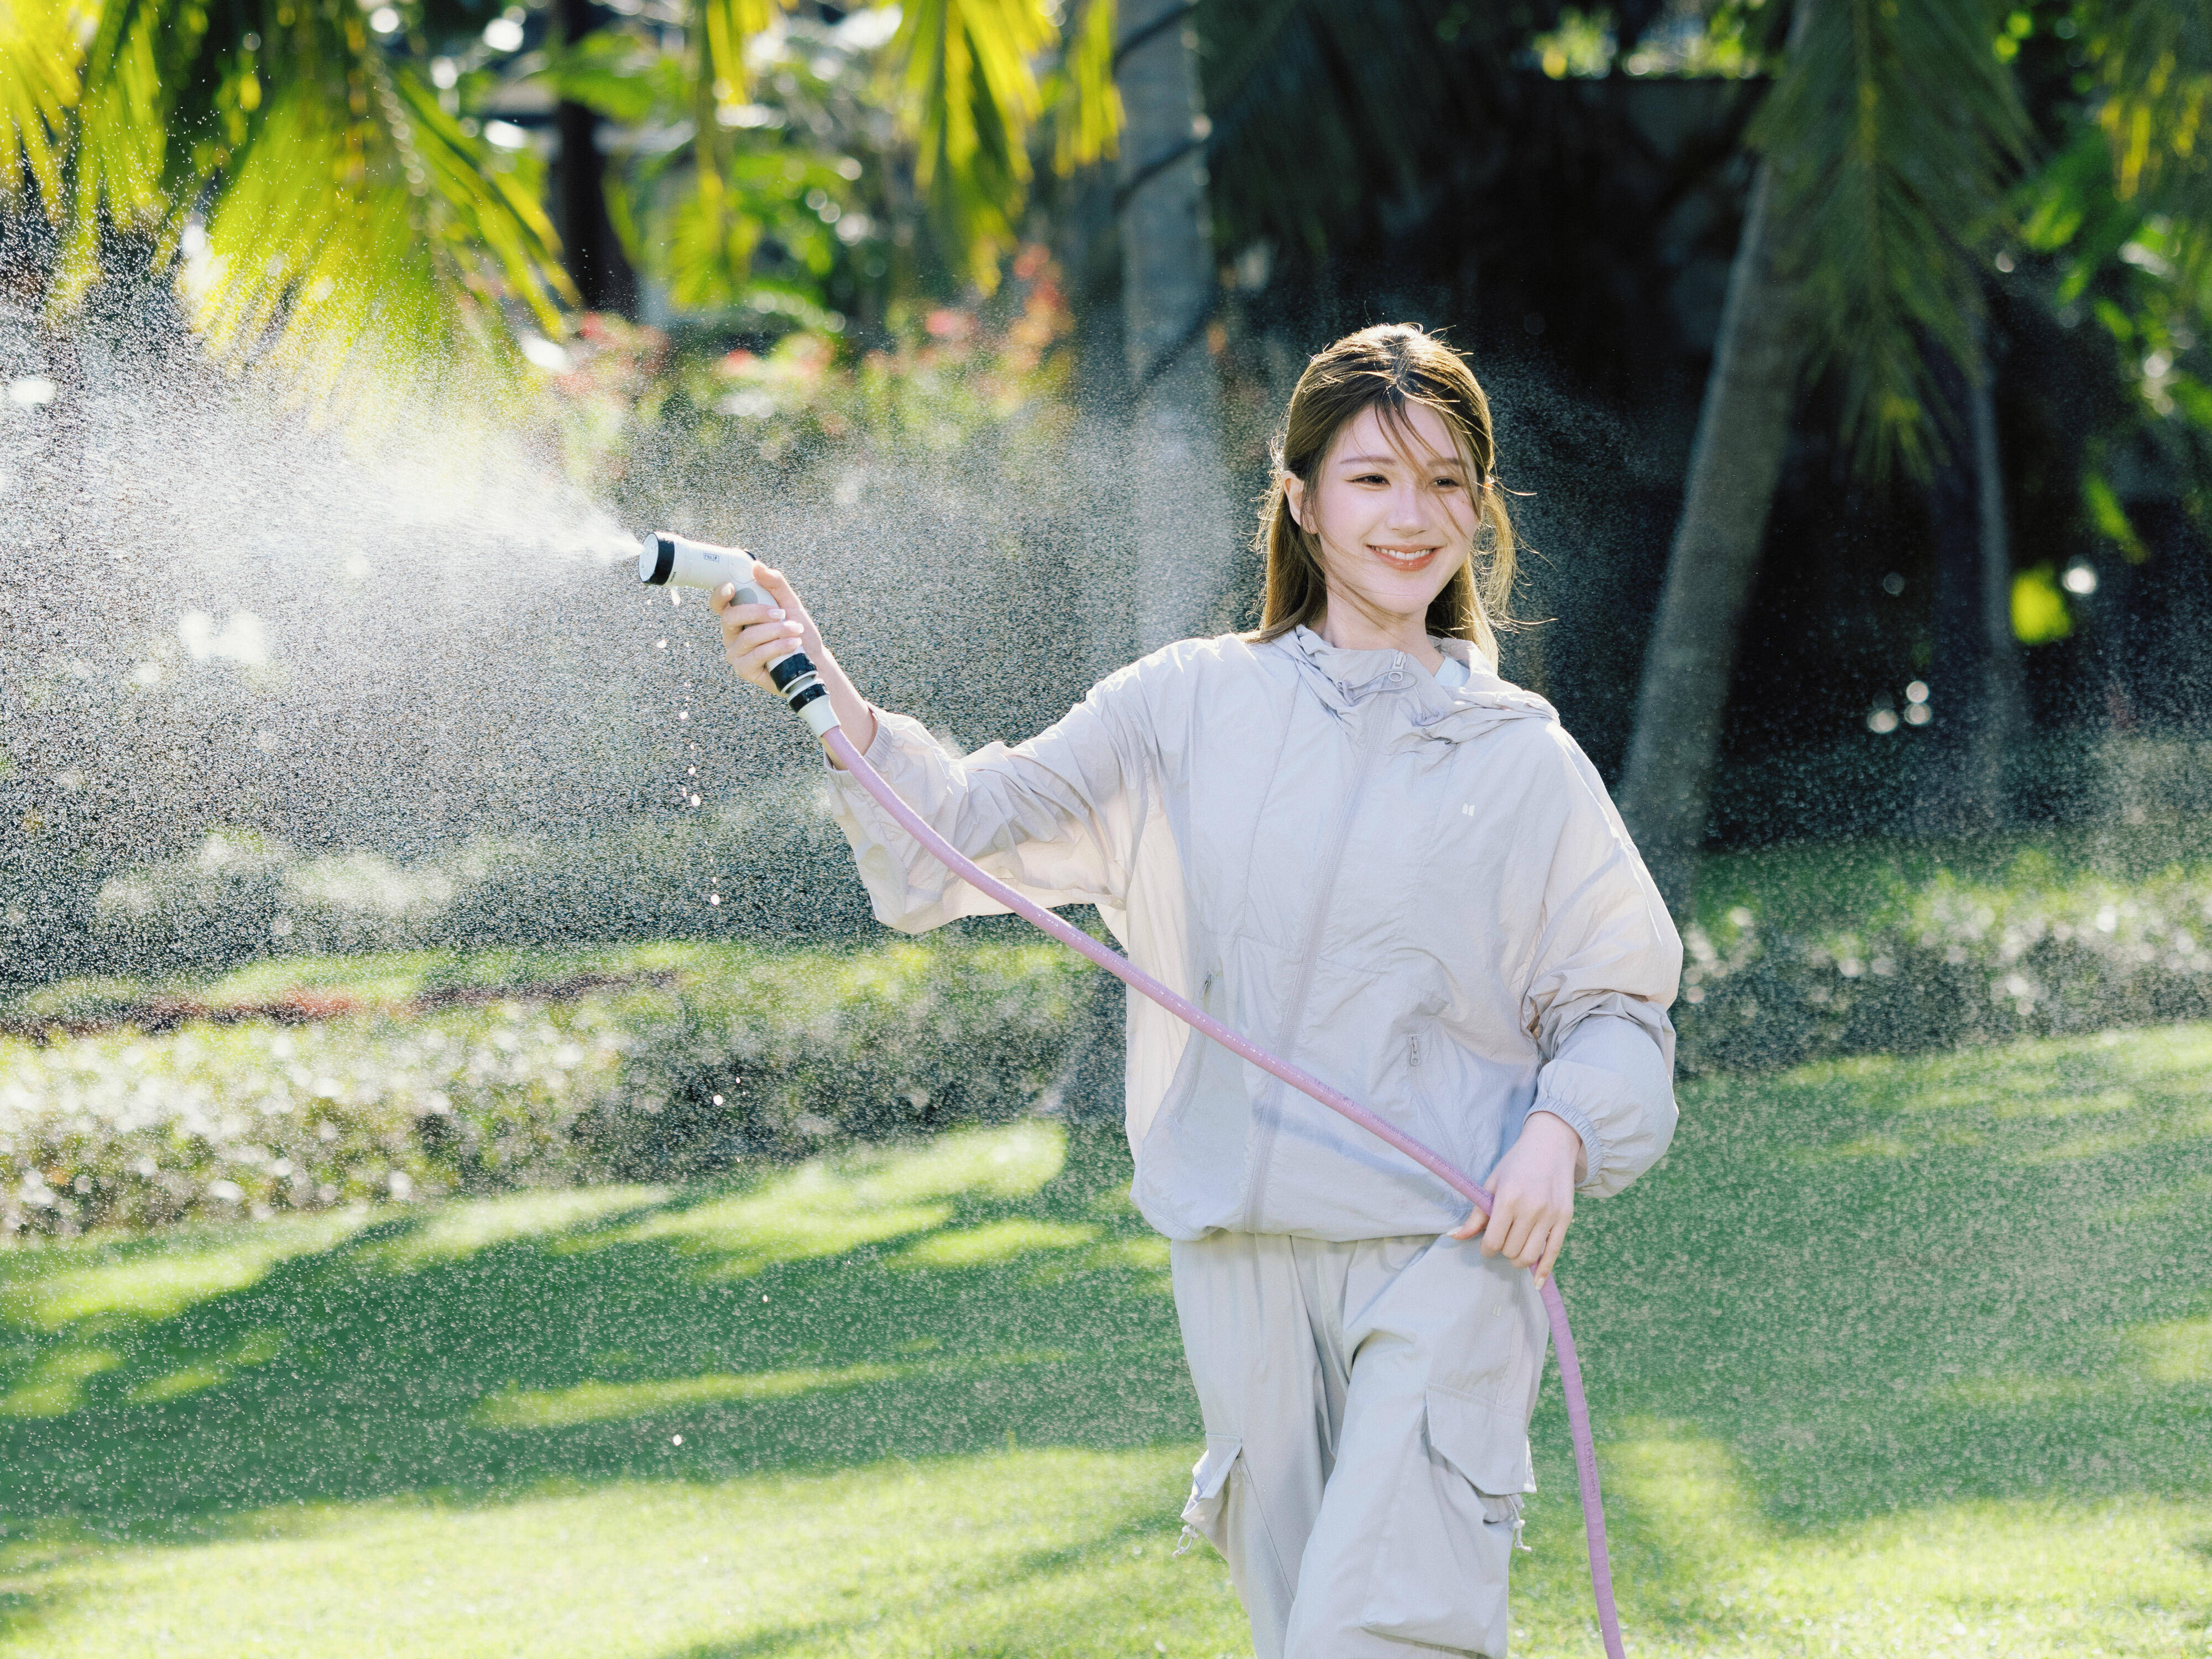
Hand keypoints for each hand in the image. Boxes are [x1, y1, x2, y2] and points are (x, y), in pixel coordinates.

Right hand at [710, 563, 812, 691]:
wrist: (813, 660)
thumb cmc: (797, 631)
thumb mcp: (790, 603)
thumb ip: (775, 584)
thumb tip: (757, 566)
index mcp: (738, 616)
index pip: (720, 604)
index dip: (720, 595)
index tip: (731, 587)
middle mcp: (732, 634)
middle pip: (731, 617)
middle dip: (758, 612)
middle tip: (782, 614)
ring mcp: (736, 653)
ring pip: (748, 636)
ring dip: (775, 631)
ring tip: (796, 630)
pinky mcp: (744, 669)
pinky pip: (757, 654)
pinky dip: (778, 646)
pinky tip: (793, 644)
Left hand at [1450, 1110, 1584, 1286]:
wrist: (1551, 1145)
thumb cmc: (1517, 1163)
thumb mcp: (1492, 1183)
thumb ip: (1476, 1215)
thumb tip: (1454, 1236)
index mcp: (1508, 1199)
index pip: (1492, 1241)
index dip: (1486, 1248)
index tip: (1487, 1244)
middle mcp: (1531, 1209)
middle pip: (1511, 1250)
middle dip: (1503, 1250)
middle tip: (1502, 1240)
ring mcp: (1550, 1215)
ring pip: (1530, 1256)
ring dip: (1519, 1259)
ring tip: (1515, 1249)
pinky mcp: (1565, 1219)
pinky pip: (1554, 1253)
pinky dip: (1543, 1270)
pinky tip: (1536, 1281)